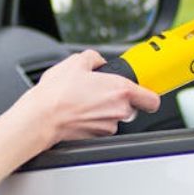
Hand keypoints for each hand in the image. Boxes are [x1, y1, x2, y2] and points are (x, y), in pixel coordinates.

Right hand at [19, 50, 160, 145]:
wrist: (40, 118)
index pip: (152, 100)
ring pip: (115, 117)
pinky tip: (78, 111)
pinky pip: (101, 126)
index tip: (144, 93)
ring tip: (84, 101)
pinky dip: (93, 120)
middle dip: (119, 100)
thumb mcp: (75, 62)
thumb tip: (97, 61)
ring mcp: (108, 126)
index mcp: (120, 90)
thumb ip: (94, 58)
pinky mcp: (96, 136)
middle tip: (102, 92)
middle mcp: (118, 111)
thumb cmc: (57, 94)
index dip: (149, 96)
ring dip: (104, 110)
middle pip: (131, 107)